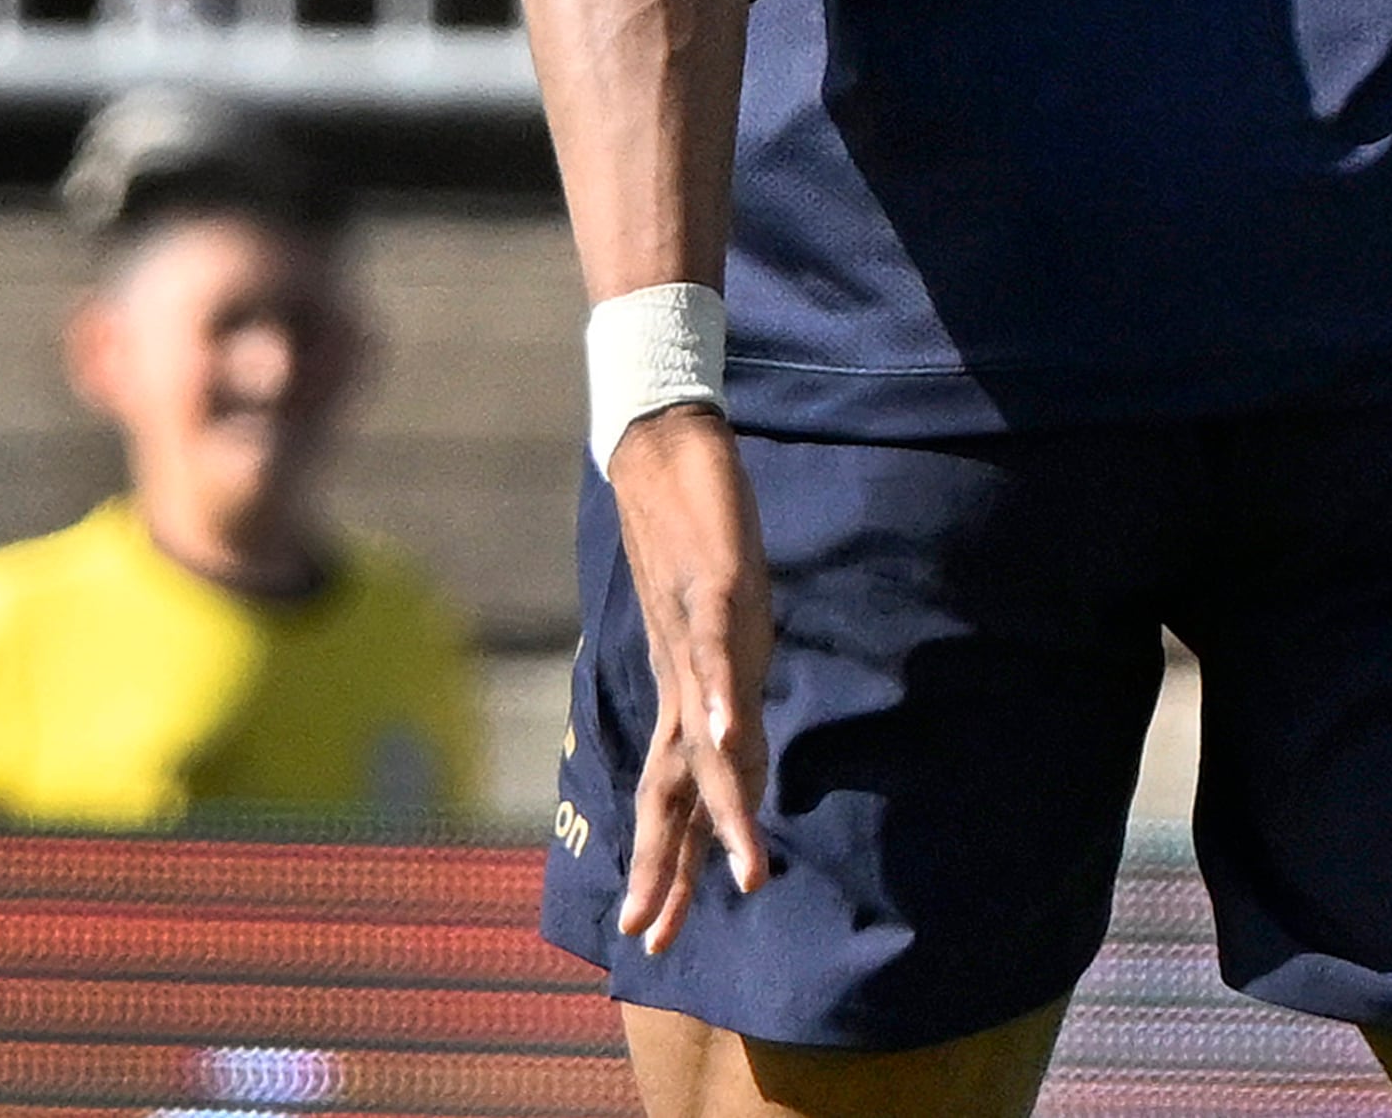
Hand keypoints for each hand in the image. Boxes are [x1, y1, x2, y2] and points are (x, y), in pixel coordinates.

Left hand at [605, 403, 775, 945]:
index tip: (648, 935)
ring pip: (709, 739)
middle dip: (669, 868)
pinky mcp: (716, 588)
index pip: (667, 796)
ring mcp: (697, 639)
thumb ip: (723, 671)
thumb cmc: (686, 536)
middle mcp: (681, 680)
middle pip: (673, 792)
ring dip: (723, 809)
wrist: (660, 450)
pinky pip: (720, 655)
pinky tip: (728, 736)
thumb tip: (735, 721)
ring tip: (743, 866)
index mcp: (682, 693)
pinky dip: (722, 700)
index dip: (659, 865)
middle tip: (657, 940)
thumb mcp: (713, 619)